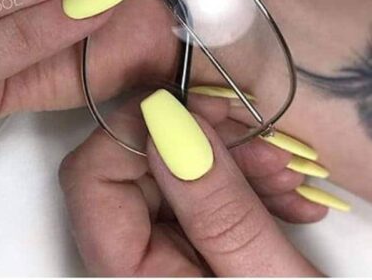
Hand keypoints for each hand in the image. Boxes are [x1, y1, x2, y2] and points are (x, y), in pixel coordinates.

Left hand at [60, 94, 322, 276]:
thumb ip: (215, 206)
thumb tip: (165, 121)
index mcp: (128, 279)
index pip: (89, 178)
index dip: (135, 133)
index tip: (193, 112)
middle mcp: (129, 263)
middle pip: (131, 166)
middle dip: (196, 140)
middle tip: (258, 141)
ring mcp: (157, 250)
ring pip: (167, 170)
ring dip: (228, 158)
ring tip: (285, 175)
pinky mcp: (186, 241)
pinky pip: (195, 189)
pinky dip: (237, 179)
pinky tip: (281, 192)